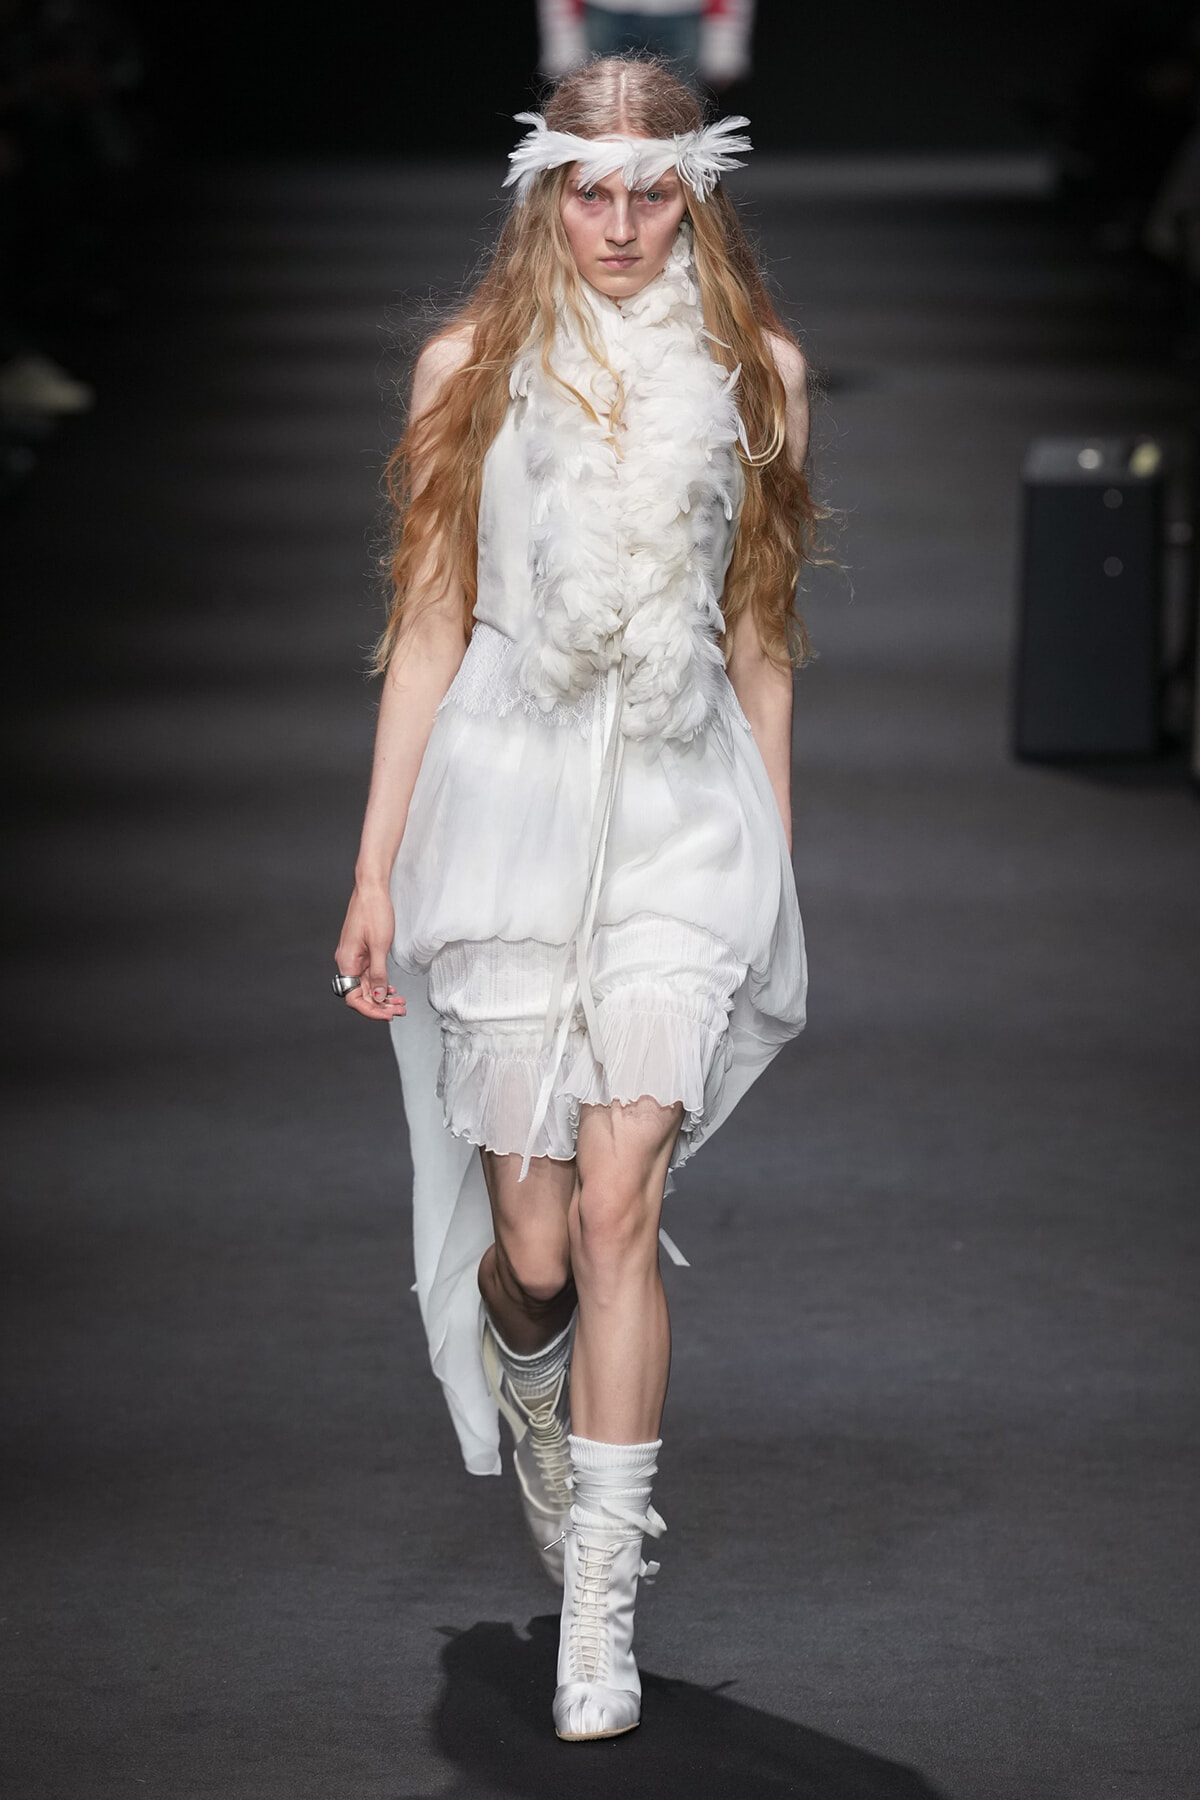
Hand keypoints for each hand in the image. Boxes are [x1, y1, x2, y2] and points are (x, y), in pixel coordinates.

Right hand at [334, 883, 405, 1021]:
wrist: (371, 889)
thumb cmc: (374, 913)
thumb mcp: (380, 946)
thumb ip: (379, 974)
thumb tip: (379, 997)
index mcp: (347, 962)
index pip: (354, 998)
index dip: (371, 1010)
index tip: (389, 1015)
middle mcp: (347, 962)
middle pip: (361, 994)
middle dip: (381, 1006)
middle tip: (401, 1011)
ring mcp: (354, 958)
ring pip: (367, 986)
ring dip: (383, 997)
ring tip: (401, 1003)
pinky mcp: (361, 952)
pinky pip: (369, 975)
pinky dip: (381, 984)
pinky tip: (392, 990)